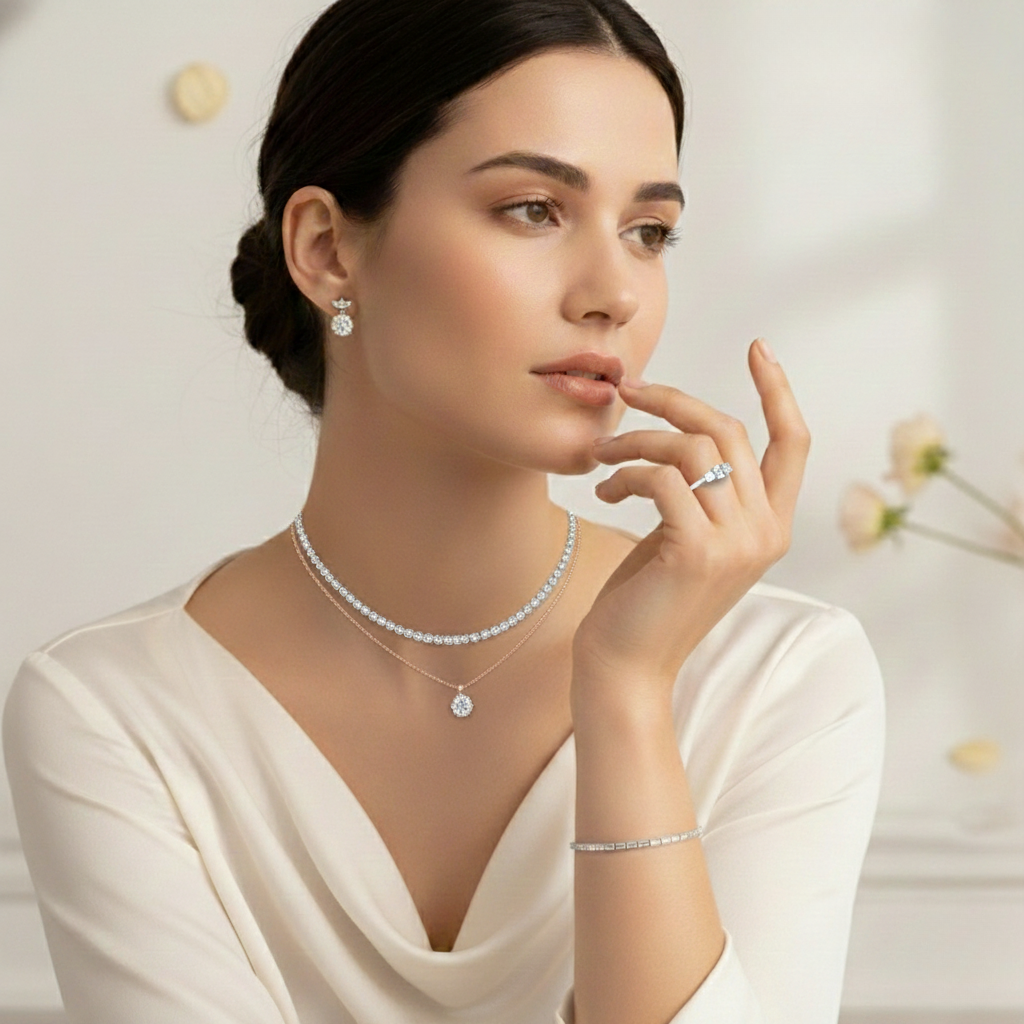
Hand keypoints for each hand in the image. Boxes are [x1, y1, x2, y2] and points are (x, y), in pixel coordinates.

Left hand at [571, 338, 809, 710]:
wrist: (626, 666)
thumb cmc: (647, 600)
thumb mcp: (685, 537)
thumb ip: (700, 493)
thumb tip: (678, 434)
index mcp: (771, 527)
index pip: (792, 444)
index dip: (778, 391)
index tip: (758, 348)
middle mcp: (765, 532)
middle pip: (729, 431)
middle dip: (673, 400)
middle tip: (628, 391)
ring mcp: (737, 543)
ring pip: (691, 449)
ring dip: (636, 439)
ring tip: (602, 456)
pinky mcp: (697, 551)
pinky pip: (661, 477)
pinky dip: (625, 474)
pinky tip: (603, 492)